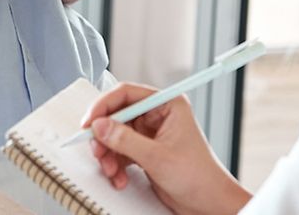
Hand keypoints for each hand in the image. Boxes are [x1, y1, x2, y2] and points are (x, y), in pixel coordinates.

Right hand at [81, 83, 250, 214]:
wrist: (208, 204)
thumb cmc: (198, 176)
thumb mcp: (157, 157)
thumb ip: (125, 140)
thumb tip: (100, 126)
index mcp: (167, 105)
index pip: (127, 94)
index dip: (104, 106)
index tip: (90, 122)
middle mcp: (158, 115)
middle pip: (118, 115)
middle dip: (105, 136)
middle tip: (97, 150)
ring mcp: (151, 134)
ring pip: (116, 135)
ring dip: (109, 154)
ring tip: (111, 170)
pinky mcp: (146, 151)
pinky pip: (121, 151)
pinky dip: (116, 164)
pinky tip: (119, 177)